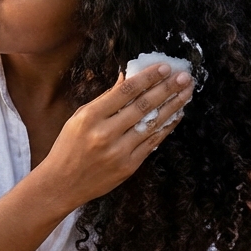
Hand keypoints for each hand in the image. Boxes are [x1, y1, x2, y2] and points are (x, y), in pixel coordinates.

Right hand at [37, 64, 193, 211]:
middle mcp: (105, 134)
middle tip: (184, 77)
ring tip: (187, 92)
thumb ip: (105, 99)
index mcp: (90, 117)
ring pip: (152, 124)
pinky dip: (166, 127)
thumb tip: (127, 78)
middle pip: (143, 106)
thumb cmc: (69, 146)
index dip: (148, 78)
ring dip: (173, 106)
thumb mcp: (79, 117)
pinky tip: (176, 115)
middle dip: (167, 89)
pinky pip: (153, 142)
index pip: (125, 91)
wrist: (63, 183)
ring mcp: (119, 152)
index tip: (165, 67)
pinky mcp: (129, 166)